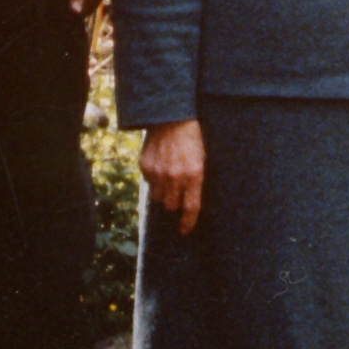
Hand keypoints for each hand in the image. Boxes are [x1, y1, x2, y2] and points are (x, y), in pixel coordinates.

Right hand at [140, 119, 205, 233]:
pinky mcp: (145, 166)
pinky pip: (149, 183)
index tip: (184, 230)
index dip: (187, 223)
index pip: (190, 208)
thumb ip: (196, 180)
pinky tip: (160, 168)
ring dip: (163, 194)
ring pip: (158, 198)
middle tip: (177, 196)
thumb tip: (190, 201)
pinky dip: (154, 181)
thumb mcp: (202, 159)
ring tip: (168, 180)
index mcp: (194, 174)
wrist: (171, 117)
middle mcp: (175, 176)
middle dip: (174, 204)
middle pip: (171, 206)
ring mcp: (158, 172)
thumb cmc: (192, 138)